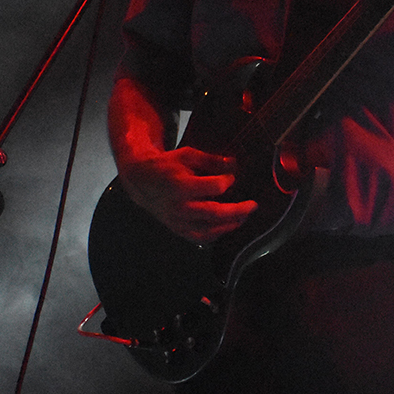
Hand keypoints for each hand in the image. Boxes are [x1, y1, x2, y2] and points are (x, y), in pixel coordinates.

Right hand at [120, 145, 256, 244]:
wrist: (141, 181)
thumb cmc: (167, 166)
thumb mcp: (187, 155)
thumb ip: (211, 161)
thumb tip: (234, 164)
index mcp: (180, 185)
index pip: (213, 187)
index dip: (227, 181)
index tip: (232, 177)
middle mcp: (179, 206)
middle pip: (214, 213)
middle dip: (238, 210)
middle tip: (253, 205)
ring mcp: (178, 221)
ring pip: (209, 230)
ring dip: (231, 224)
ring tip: (244, 216)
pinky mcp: (177, 229)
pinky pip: (201, 237)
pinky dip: (217, 234)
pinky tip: (228, 226)